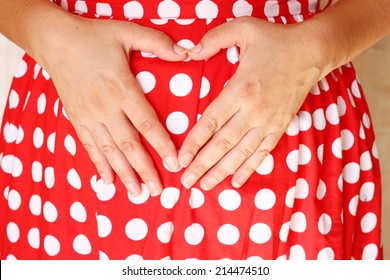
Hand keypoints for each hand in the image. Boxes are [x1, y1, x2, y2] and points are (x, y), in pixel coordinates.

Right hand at [33, 14, 186, 195]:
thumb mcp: (127, 31)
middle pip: (129, 145)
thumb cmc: (92, 36)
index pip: (147, 123)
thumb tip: (184, 52)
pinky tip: (107, 181)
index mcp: (122, 89)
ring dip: (124, 174)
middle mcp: (106, 108)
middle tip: (157, 191)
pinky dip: (99, 165)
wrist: (55, 41)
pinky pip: (89, 147)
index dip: (162, 145)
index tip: (174, 164)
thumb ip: (156, 42)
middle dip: (145, 170)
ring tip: (136, 193)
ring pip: (109, 151)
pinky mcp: (77, 119)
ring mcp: (89, 116)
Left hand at [179, 17, 326, 189]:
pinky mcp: (279, 126)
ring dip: (221, 171)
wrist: (311, 52)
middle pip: (222, 143)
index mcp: (240, 89)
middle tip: (186, 181)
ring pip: (241, 153)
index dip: (194, 143)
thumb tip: (189, 52)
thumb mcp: (243, 29)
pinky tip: (236, 182)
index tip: (180, 159)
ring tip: (205, 187)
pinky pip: (262, 152)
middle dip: (202, 164)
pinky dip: (249, 168)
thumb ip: (213, 39)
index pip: (210, 122)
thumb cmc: (275, 40)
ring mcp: (268, 121)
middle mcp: (253, 110)